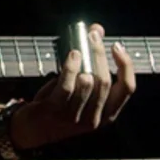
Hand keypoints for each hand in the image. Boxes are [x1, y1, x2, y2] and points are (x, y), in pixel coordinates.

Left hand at [9, 23, 134, 149]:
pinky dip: (71, 67)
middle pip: (105, 81)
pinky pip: (67, 86)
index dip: (126, 65)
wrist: (31, 129)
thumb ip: (91, 62)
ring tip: (78, 48)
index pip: (127, 89)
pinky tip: (71, 56)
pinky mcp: (56, 112)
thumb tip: (97, 30)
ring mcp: (75, 118)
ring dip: (85, 60)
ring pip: (88, 83)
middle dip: (99, 54)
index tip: (116, 46)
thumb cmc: (59, 105)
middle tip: (92, 36)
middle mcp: (95, 119)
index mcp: (108, 114)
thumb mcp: (80, 88)